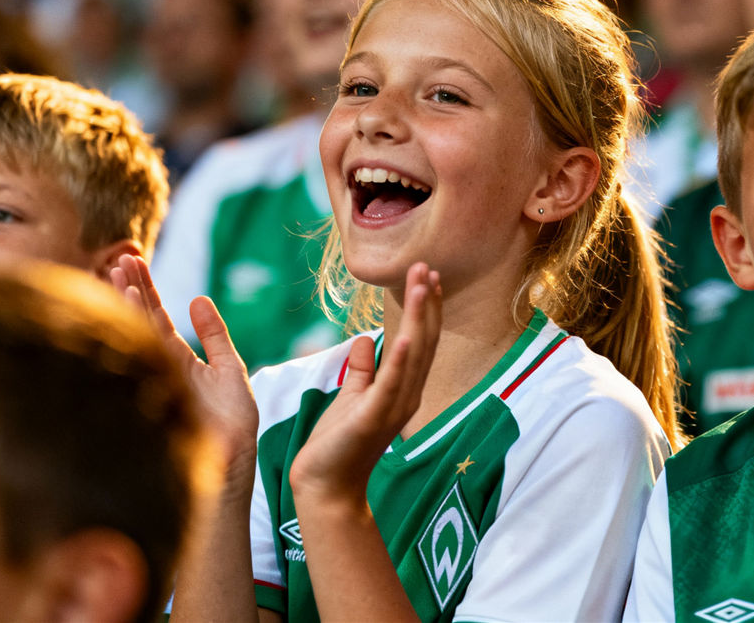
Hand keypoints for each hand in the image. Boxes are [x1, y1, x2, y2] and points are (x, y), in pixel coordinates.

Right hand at [111, 254, 258, 481]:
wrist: (230, 464)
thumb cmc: (233, 424)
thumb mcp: (230, 370)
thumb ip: (215, 336)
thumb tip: (197, 299)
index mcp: (178, 359)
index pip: (157, 316)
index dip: (146, 289)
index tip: (132, 260)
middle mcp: (161, 365)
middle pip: (141, 319)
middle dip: (131, 289)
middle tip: (120, 258)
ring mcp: (155, 377)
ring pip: (137, 334)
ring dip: (127, 305)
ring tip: (118, 275)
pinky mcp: (153, 391)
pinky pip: (140, 356)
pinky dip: (132, 332)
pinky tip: (124, 309)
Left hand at [289, 262, 441, 500]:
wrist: (326, 486)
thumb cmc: (338, 444)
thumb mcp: (352, 398)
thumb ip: (362, 371)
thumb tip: (364, 341)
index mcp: (402, 389)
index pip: (421, 341)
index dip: (425, 309)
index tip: (425, 276)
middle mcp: (406, 396)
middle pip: (425, 341)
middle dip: (427, 303)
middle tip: (427, 267)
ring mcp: (394, 407)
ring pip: (415, 354)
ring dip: (420, 317)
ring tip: (422, 282)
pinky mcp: (375, 417)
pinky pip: (393, 381)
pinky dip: (402, 356)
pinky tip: (408, 333)